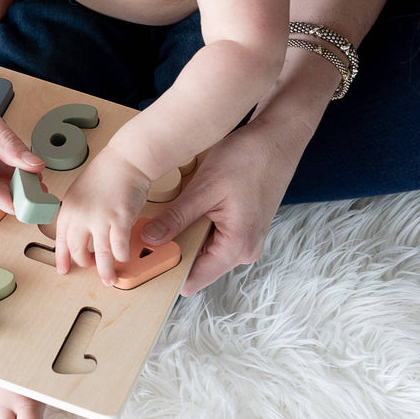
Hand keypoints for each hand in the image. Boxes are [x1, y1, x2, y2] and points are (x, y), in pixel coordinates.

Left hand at [55, 147, 149, 285]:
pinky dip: (122, 256)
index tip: (63, 269)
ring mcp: (99, 218)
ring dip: (105, 271)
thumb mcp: (81, 193)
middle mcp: (80, 215)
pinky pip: (119, 248)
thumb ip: (79, 213)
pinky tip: (124, 257)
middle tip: (92, 267)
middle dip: (85, 264)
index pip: (60, 239)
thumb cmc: (108, 173)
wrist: (126, 160)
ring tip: (109, 278)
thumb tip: (83, 233)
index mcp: (68, 208)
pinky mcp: (119, 220)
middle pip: (77, 250)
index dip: (62, 258)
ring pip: (99, 256)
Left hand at [137, 117, 300, 295]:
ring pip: (203, 251)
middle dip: (171, 253)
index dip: (165, 272)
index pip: (193, 279)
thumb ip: (176, 218)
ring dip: (183, 239)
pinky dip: (195, 229)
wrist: (279, 139)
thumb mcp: (205, 188)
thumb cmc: (248, 159)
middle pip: (196, 266)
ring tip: (163, 220)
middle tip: (144, 236)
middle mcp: (244, 251)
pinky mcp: (243, 229)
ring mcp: (245, 241)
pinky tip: (185, 212)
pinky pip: (213, 238)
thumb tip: (148, 240)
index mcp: (237, 247)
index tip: (140, 262)